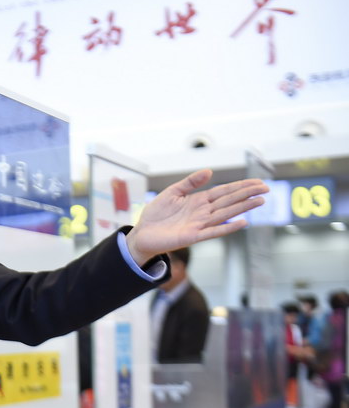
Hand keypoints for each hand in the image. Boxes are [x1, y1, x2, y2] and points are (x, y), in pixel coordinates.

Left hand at [125, 169, 267, 264]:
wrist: (142, 233)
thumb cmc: (156, 214)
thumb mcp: (172, 192)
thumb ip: (190, 182)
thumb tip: (209, 171)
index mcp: (198, 201)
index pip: (224, 191)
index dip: (240, 186)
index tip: (257, 182)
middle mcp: (202, 212)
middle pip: (229, 201)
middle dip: (247, 194)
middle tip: (266, 189)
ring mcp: (199, 225)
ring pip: (225, 214)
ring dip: (243, 208)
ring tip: (260, 201)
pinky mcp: (192, 237)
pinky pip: (213, 232)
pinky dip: (227, 228)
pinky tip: (242, 223)